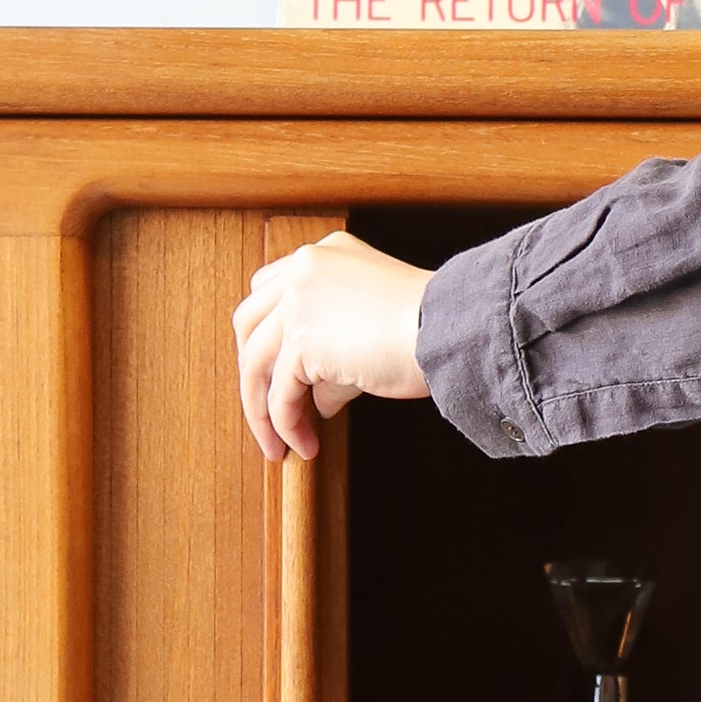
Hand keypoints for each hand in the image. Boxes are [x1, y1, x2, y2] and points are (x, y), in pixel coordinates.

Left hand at [233, 232, 433, 460]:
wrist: (452, 328)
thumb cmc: (432, 328)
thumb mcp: (373, 327)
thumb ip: (336, 354)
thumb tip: (317, 399)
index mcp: (322, 256)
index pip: (267, 292)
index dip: (262, 336)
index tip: (272, 372)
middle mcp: (303, 271)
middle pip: (248, 326)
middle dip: (253, 375)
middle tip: (266, 413)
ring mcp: (298, 302)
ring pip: (256, 364)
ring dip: (263, 412)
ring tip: (279, 444)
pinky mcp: (302, 340)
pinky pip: (280, 393)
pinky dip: (286, 425)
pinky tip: (304, 444)